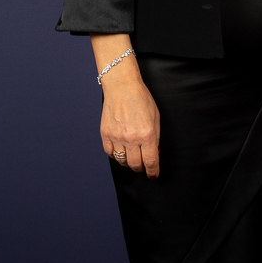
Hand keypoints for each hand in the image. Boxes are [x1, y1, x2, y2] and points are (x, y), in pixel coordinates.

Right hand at [99, 60, 159, 178]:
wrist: (122, 87)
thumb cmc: (141, 99)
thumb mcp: (155, 117)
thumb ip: (155, 137)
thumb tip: (154, 153)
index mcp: (147, 134)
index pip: (151, 161)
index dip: (153, 171)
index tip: (153, 175)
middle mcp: (131, 138)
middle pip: (135, 164)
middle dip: (141, 168)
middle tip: (143, 166)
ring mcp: (117, 137)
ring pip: (122, 161)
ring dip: (128, 163)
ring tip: (132, 158)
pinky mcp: (105, 134)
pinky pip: (110, 153)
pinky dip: (116, 155)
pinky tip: (120, 150)